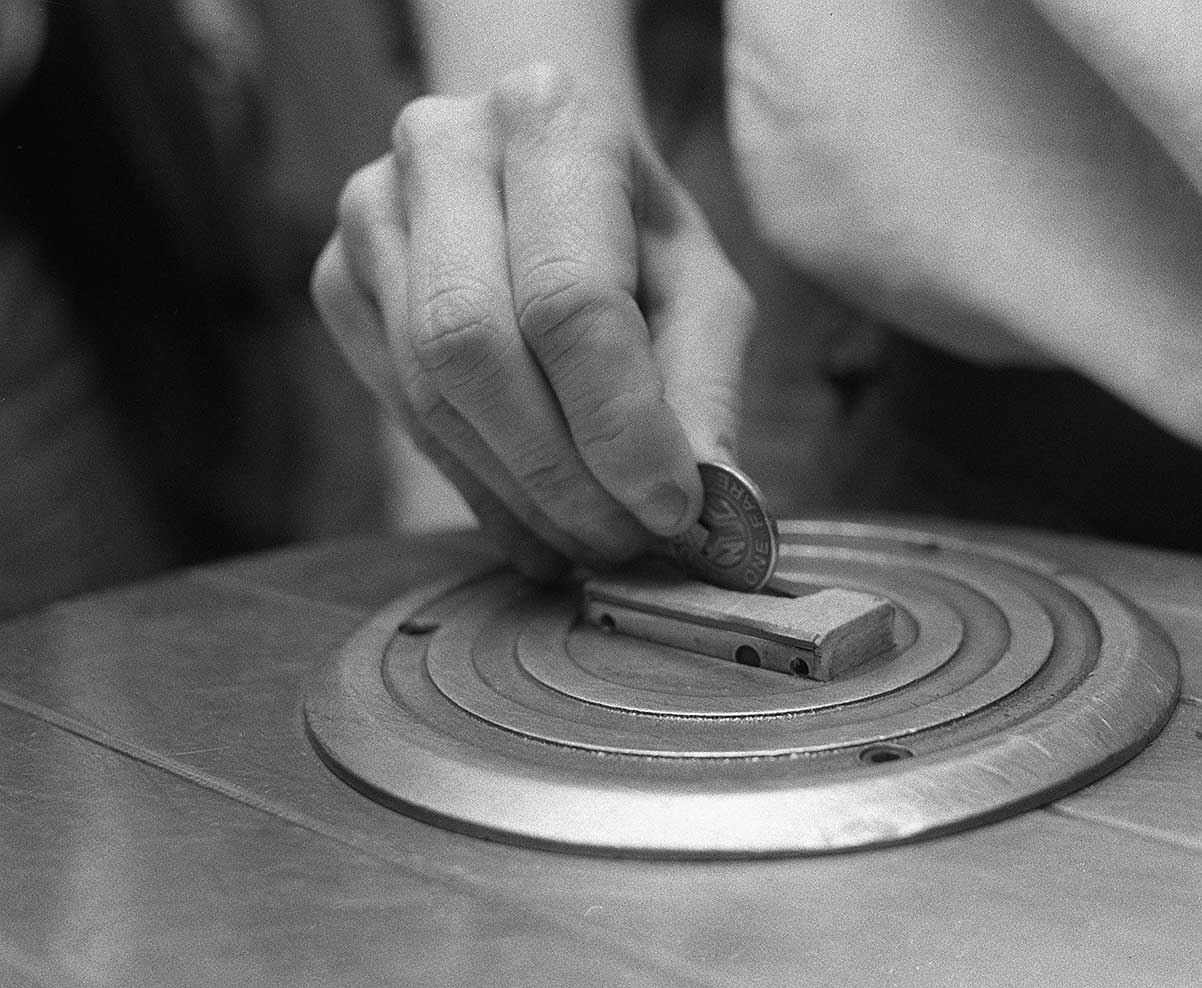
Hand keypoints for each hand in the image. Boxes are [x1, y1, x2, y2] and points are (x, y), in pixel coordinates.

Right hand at [313, 64, 754, 577]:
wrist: (544, 175)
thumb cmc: (635, 233)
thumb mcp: (701, 291)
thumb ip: (703, 392)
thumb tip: (710, 512)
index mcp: (551, 118)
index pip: (569, 298)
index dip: (619, 423)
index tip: (671, 507)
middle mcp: (440, 147)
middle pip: (474, 349)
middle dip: (559, 473)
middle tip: (626, 541)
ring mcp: (371, 211)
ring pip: (428, 393)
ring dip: (520, 494)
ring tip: (593, 540)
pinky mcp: (336, 279)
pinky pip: (399, 412)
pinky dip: (477, 487)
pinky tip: (538, 523)